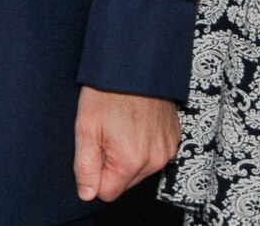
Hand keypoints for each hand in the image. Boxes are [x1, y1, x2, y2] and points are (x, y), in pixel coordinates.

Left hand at [72, 87, 180, 202]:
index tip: (94, 149)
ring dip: (128, 156)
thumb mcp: (85, 127)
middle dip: (112, 164)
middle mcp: (154, 160)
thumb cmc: (106, 92)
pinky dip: (144, 145)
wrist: (135, 64)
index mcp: (130, 160)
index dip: (96, 174)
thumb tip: (87, 194)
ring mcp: (167, 149)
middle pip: (125, 182)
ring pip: (139, 170)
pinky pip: (154, 155)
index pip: (108, 192)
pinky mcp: (174, 138)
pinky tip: (136, 124)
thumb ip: (85, 166)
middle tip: (106, 134)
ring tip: (121, 126)